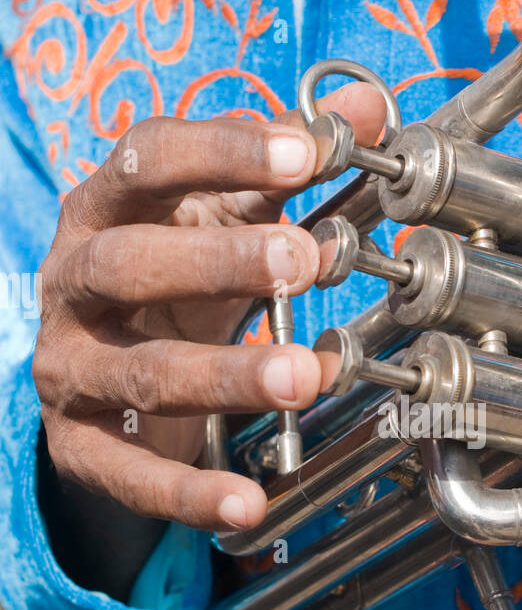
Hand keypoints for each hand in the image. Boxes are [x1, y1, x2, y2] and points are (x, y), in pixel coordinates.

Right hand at [34, 83, 385, 530]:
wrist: (107, 374)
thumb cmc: (175, 277)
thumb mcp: (224, 217)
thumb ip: (284, 168)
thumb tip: (364, 106)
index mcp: (107, 206)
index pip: (146, 159)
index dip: (222, 151)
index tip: (306, 155)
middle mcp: (74, 279)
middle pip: (128, 262)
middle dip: (216, 260)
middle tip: (300, 260)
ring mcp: (69, 364)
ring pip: (138, 370)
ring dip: (223, 374)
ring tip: (304, 375)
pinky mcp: (77, 442)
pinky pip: (126, 473)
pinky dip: (187, 493)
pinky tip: (247, 503)